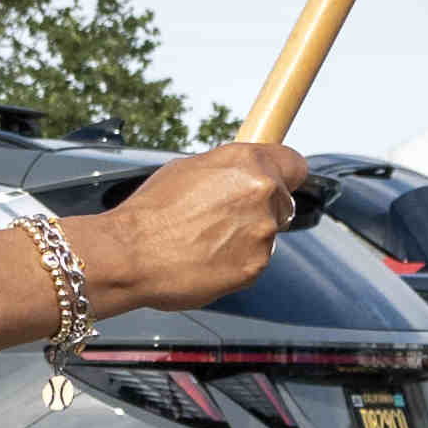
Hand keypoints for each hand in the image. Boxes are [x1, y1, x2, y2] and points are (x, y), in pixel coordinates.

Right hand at [79, 138, 314, 309]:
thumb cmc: (151, 212)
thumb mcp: (187, 168)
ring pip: (267, 233)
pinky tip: (207, 258)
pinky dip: (236, 261)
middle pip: (282, 201)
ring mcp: (263, 232)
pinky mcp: (256, 266)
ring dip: (246, 237)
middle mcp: (263, 193)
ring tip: (206, 240)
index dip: (284, 174)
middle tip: (223, 218)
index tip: (279, 181)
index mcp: (248, 162)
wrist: (132, 254)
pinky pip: (254, 261)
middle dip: (259, 209)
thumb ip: (226, 170)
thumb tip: (238, 174)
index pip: (295, 164)